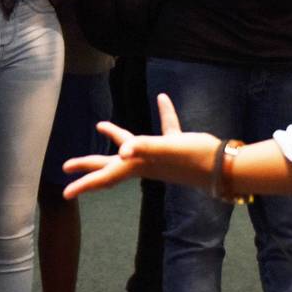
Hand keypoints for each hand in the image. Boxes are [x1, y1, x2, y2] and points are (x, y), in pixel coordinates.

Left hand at [62, 92, 219, 197]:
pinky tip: (163, 99)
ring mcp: (159, 156)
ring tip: (100, 125)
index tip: (65, 193)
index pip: (105, 175)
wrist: (226, 167)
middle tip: (66, 167)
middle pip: (109, 165)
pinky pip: (164, 129)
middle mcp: (144, 164)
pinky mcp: (176, 147)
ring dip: (116, 136)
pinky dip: (163, 115)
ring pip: (132, 146)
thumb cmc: (194, 157)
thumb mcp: (166, 149)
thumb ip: (144, 148)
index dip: (84, 183)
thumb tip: (122, 152)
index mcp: (137, 166)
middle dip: (88, 165)